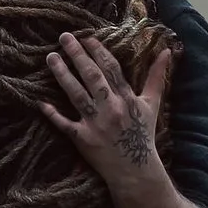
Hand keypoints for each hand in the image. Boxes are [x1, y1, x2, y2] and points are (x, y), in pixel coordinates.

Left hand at [41, 30, 175, 187]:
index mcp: (126, 98)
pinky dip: (53, 114)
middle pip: (92, 77)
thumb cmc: (143, 135)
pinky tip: (41, 102)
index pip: (111, 70)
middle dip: (78, 55)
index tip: (87, 37)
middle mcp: (111, 108)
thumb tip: (166, 51)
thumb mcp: (153, 104)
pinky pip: (65, 124)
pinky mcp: (83, 139)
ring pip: (76, 94)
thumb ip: (157, 77)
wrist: (135, 170)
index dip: (99, 52)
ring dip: (62, 75)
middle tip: (64, 37)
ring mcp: (95, 123)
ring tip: (51, 58)